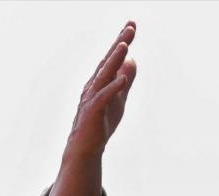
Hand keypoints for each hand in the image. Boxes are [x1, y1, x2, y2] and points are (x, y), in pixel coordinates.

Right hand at [64, 21, 137, 161]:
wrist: (86, 147)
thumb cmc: (101, 122)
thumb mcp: (118, 99)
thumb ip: (125, 81)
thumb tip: (132, 61)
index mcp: (100, 80)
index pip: (113, 57)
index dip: (122, 41)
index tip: (132, 25)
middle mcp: (94, 84)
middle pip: (108, 60)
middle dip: (120, 43)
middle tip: (131, 27)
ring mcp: (92, 97)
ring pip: (104, 75)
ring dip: (114, 60)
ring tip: (125, 46)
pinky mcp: (93, 111)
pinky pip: (103, 98)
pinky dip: (113, 88)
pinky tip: (122, 79)